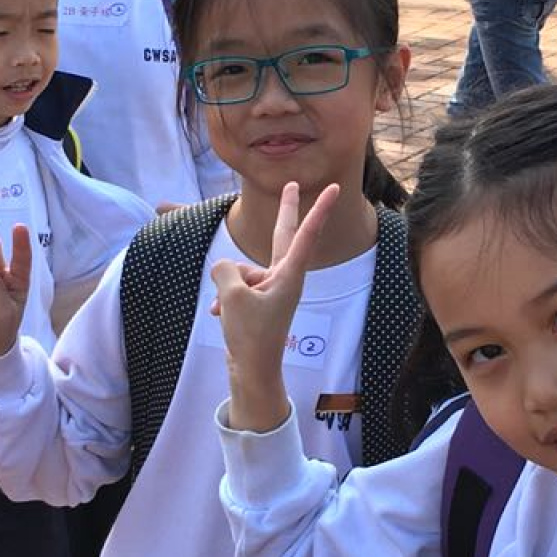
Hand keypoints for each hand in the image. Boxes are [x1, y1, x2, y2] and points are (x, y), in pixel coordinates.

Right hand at [209, 180, 339, 431]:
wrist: (252, 371)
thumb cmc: (250, 335)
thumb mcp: (231, 294)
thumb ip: (226, 269)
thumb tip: (225, 267)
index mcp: (289, 275)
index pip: (306, 234)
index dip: (318, 209)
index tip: (336, 188)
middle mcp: (284, 278)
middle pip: (282, 236)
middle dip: (285, 210)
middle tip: (293, 184)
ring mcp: (271, 289)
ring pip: (242, 271)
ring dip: (228, 288)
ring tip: (232, 313)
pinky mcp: (257, 300)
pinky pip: (235, 287)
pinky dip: (224, 300)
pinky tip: (220, 316)